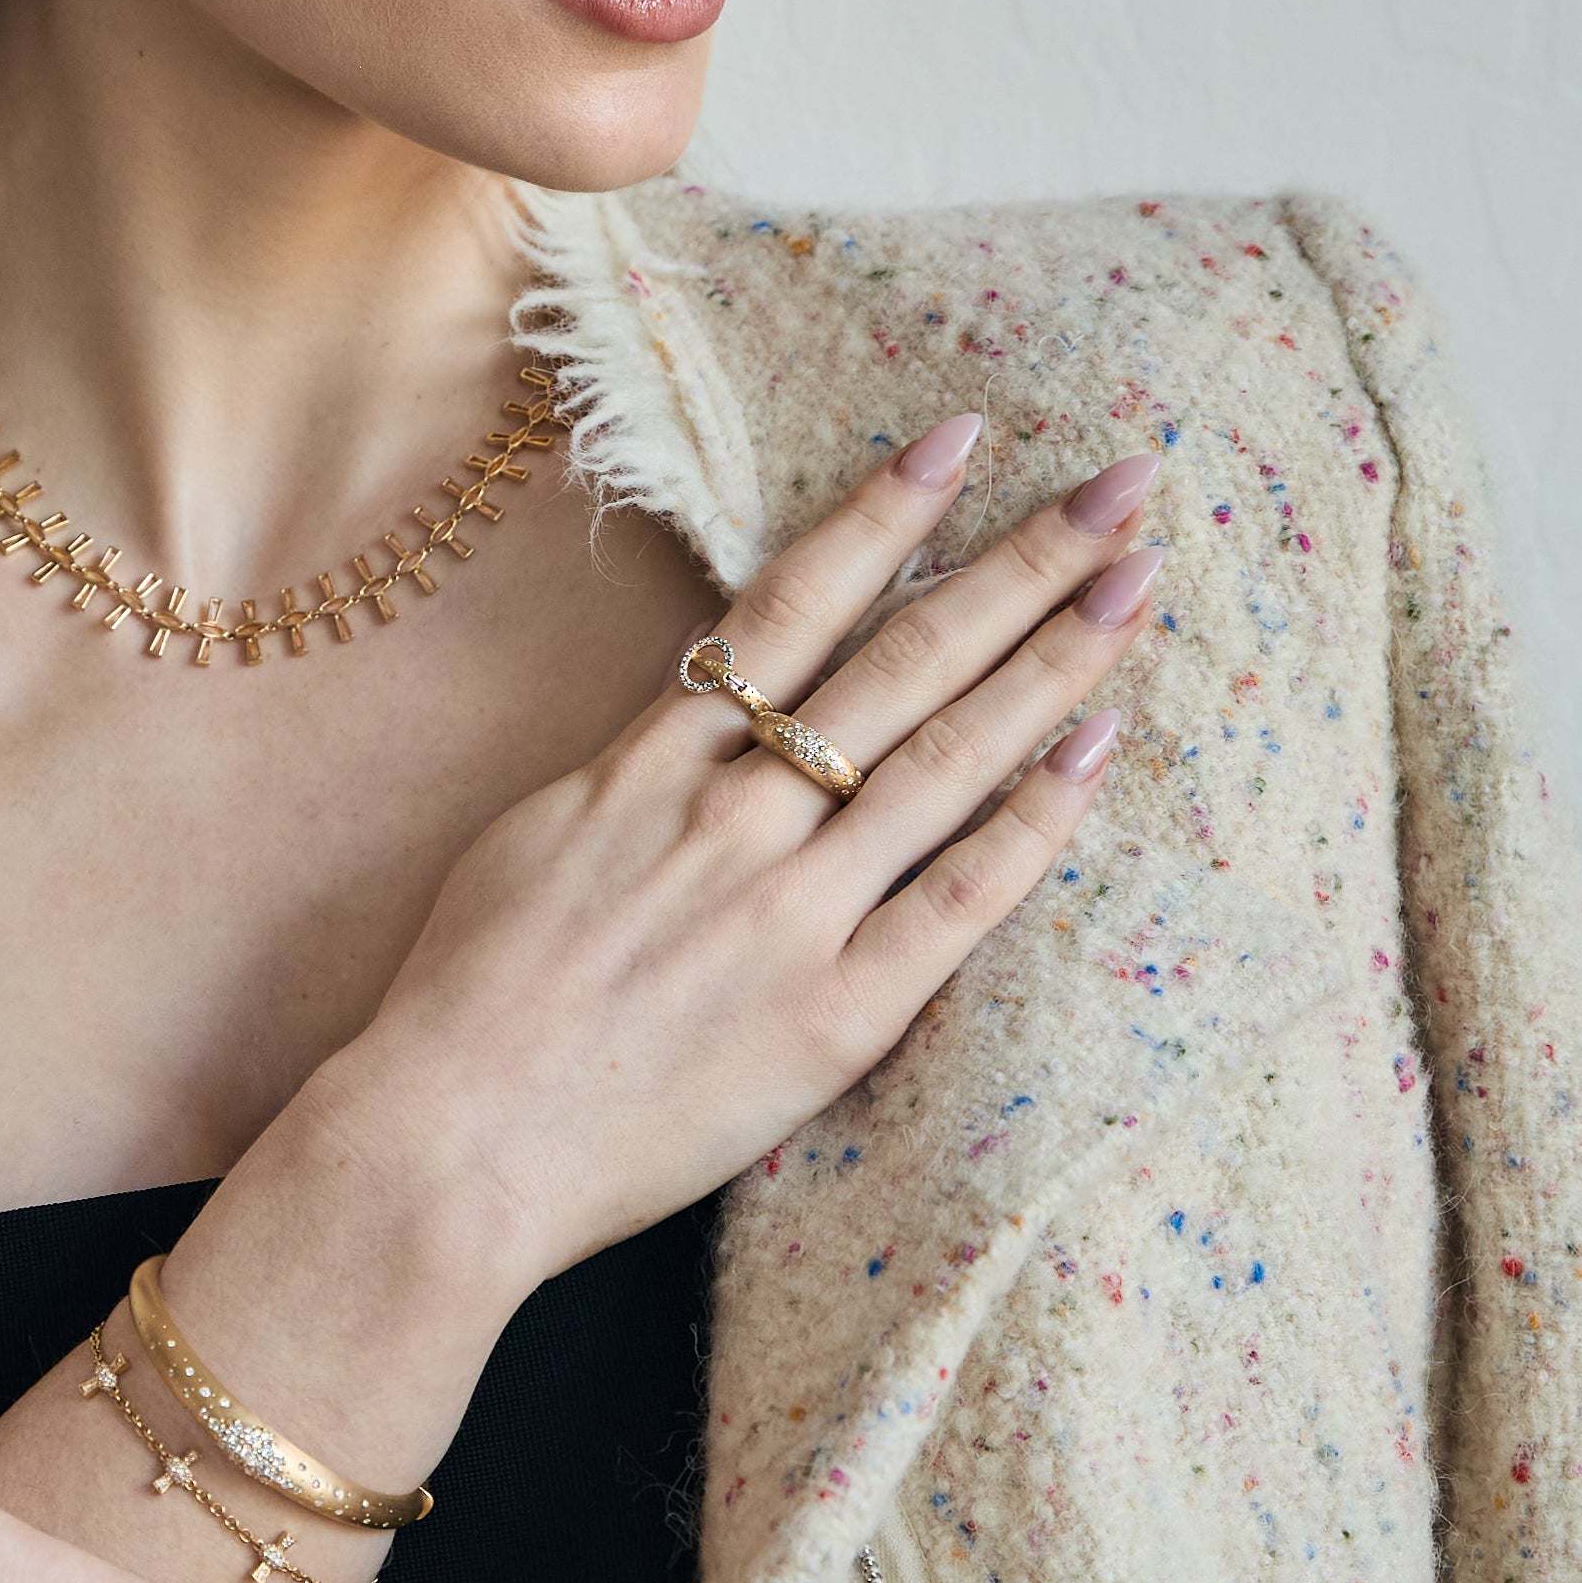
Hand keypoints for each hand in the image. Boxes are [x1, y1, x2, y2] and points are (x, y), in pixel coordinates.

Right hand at [324, 419, 1163, 1310]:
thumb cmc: (464, 999)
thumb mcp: (531, 839)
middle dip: (1020, 563)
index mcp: (652, 766)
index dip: (885, 516)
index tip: (962, 439)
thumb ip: (630, 779)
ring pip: (947, 758)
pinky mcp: (833, 1016)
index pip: (793, 607)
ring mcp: (790, 912)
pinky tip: (1098, 752)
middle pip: (903, 660)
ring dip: (1052, 661)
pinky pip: (956, 901)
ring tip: (1136, 582)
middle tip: (1120, 487)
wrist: (446, 1144)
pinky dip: (1032, 822)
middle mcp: (734, 817)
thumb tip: (693, 732)